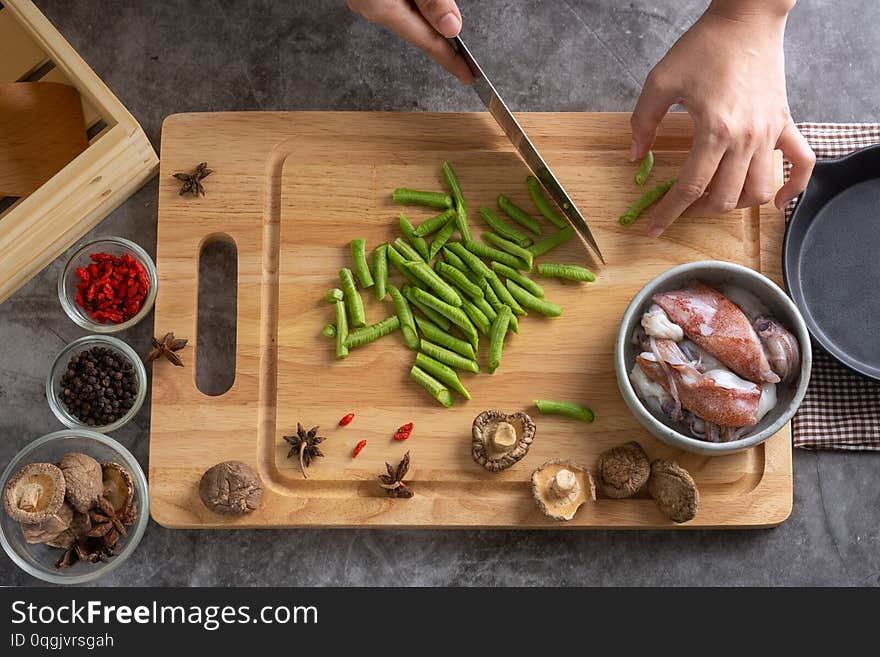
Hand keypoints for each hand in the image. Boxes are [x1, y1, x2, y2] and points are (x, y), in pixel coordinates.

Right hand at [347, 0, 473, 83]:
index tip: (467, 76)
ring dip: (423, 16)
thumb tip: (450, 26)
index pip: (425, 41)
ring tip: (441, 25)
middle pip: (414, 28)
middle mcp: (369, 6)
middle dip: (438, 38)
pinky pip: (394, 3)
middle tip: (461, 55)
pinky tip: (417, 1)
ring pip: (404, 14)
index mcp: (381, 6)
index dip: (450, 60)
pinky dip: (411, 4)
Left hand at [630, 0, 814, 236]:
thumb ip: (643, 122)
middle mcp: (746, 138)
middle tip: (681, 206)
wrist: (746, 19)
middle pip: (725, 197)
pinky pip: (801, 163)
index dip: (667, 213)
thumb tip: (635, 156)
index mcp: (714, 130)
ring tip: (715, 199)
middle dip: (698, 211)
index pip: (689, 188)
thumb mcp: (660, 81)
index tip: (652, 229)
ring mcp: (770, 133)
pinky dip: (791, 188)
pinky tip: (775, 200)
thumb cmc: (704, 46)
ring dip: (736, 204)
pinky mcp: (785, 123)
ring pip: (760, 189)